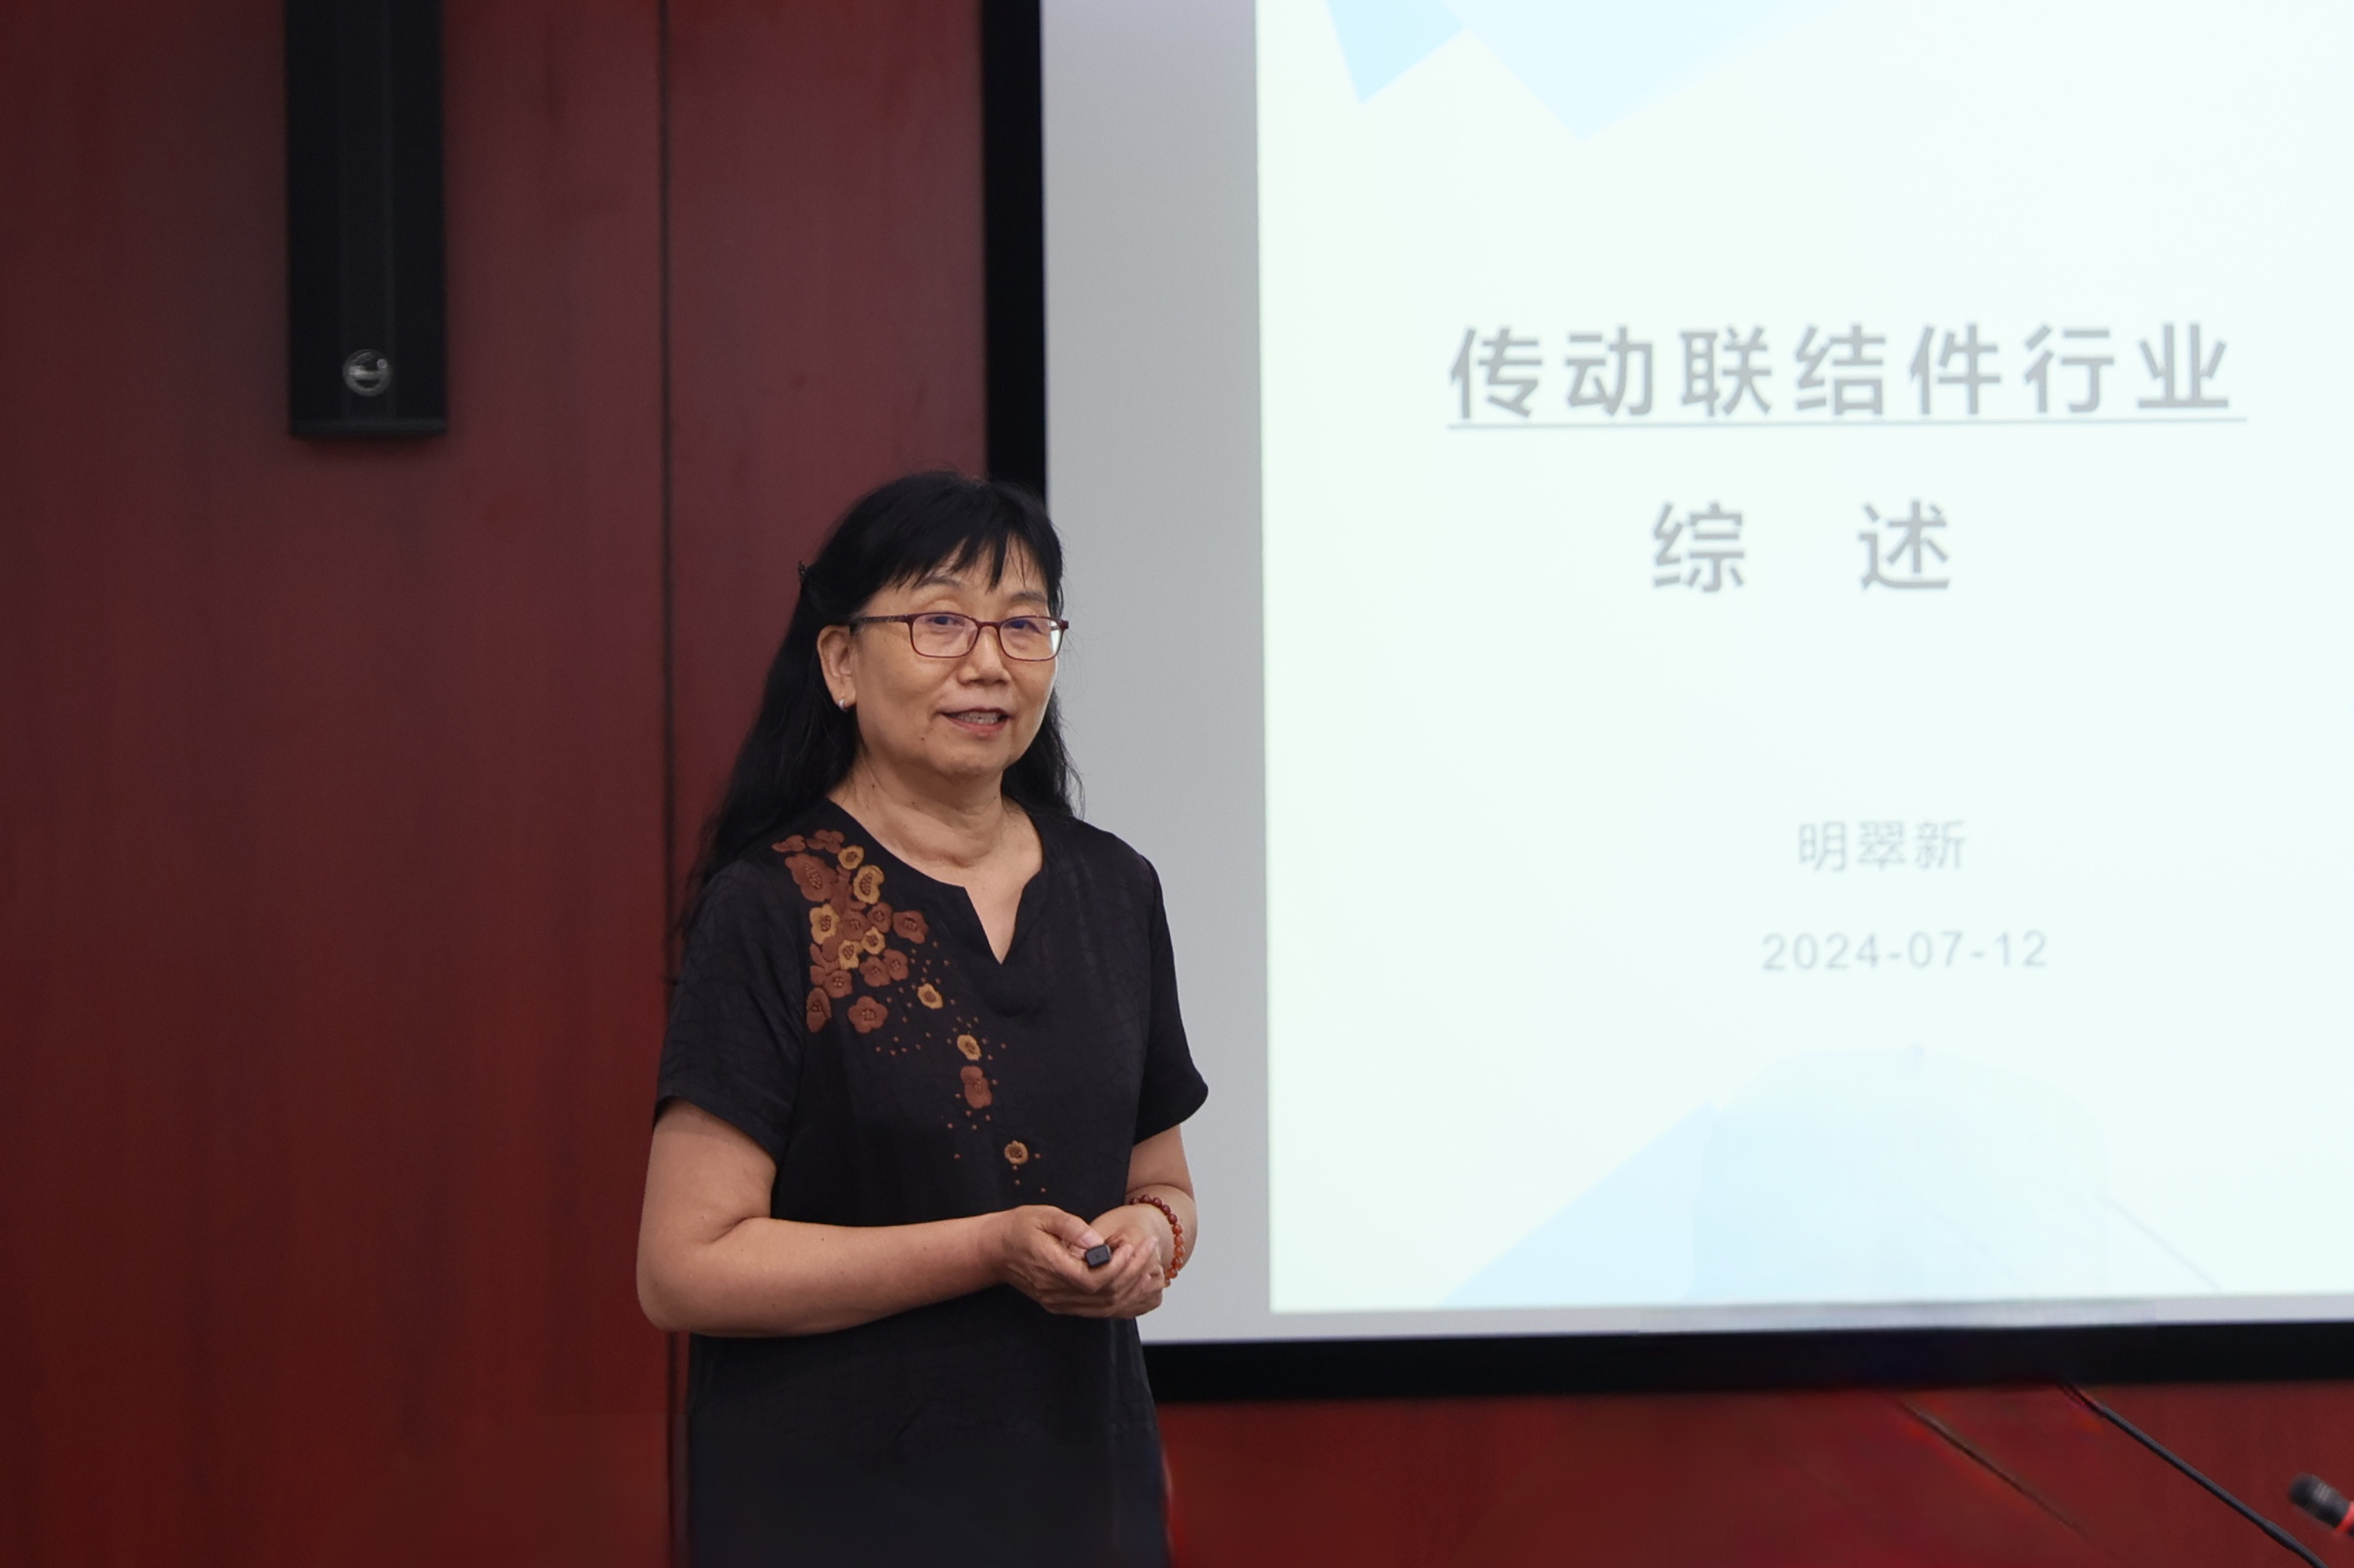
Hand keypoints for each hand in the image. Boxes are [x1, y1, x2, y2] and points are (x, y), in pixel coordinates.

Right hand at [990, 1206, 1162, 1318]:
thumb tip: (1097, 1241)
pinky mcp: (1061, 1304)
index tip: (1130, 1245)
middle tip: (1148, 1248)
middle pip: (1104, 1295)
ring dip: (1130, 1286)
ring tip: (1146, 1262)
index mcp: (1051, 1269)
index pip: (1093, 1279)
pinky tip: (1132, 1279)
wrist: (995, 1251)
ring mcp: (1058, 1302)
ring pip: (1104, 1306)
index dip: (1118, 1266)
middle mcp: (1055, 1293)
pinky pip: (1097, 1309)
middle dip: (1132, 1272)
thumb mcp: (1044, 1215)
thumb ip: (1071, 1227)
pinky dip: (1119, 1297)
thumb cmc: (1018, 1228)